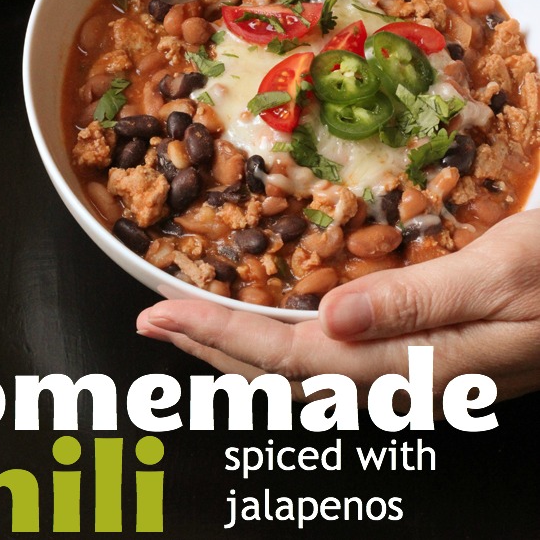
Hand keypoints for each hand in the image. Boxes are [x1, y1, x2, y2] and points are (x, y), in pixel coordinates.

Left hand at [137, 209, 539, 408]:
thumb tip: (329, 321)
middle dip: (212, 350)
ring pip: (305, 379)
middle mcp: (409, 380)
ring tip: (190, 325)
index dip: (222, 339)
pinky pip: (334, 365)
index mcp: (420, 364)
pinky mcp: (424, 359)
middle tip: (153, 319)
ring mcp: (416, 374)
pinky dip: (282, 346)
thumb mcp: (501, 274)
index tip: (163, 316)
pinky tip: (270, 326)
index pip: (296, 360)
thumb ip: (418, 303)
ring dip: (240, 351)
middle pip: (286, 380)